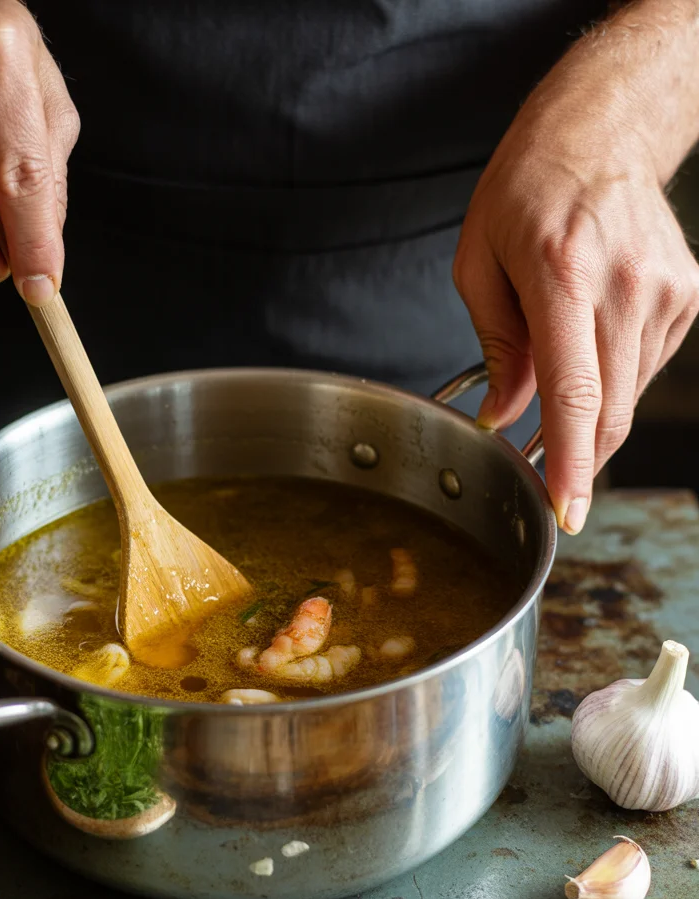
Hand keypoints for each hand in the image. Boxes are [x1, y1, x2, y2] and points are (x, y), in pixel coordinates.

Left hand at [454, 62, 698, 532]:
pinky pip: (644, 367)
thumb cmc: (527, 190)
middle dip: (577, 462)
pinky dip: (612, 382)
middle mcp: (625, 286)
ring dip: (591, 420)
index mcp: (562, 275)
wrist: (602, 130)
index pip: (574, 392)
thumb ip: (497, 348)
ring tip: (555, 398)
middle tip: (546, 488)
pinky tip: (590, 353)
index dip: (569, 461)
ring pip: (628, 396)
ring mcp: (666, 291)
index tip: (566, 510)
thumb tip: (504, 416)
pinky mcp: (687, 295)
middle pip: (609, 410)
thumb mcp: (479, 264)